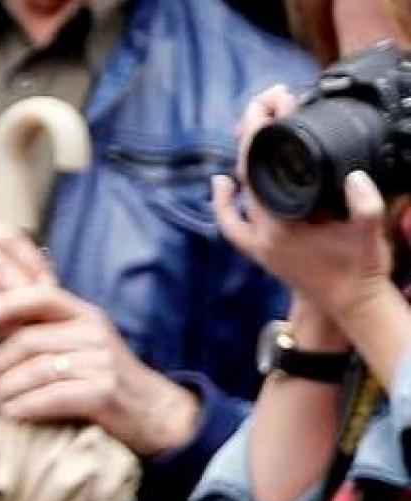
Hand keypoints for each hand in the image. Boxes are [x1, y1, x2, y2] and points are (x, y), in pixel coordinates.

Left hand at [0, 287, 197, 456]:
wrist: (155, 414)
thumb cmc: (104, 381)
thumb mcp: (81, 346)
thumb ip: (47, 335)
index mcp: (86, 315)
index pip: (43, 296)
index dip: (9, 302)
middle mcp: (95, 332)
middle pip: (29, 340)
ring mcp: (102, 362)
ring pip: (37, 370)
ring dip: (7, 390)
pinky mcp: (104, 392)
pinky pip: (52, 396)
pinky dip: (26, 407)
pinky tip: (13, 414)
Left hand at [214, 84, 395, 325]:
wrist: (351, 307)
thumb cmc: (361, 270)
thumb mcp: (370, 233)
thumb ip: (366, 205)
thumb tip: (354, 177)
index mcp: (281, 226)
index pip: (260, 167)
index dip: (265, 130)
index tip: (276, 101)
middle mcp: (261, 235)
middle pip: (245, 172)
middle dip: (255, 132)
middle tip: (268, 100)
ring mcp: (258, 244)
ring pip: (237, 193)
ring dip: (243, 159)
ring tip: (255, 125)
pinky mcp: (261, 251)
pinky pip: (231, 226)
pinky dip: (224, 204)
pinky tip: (223, 182)